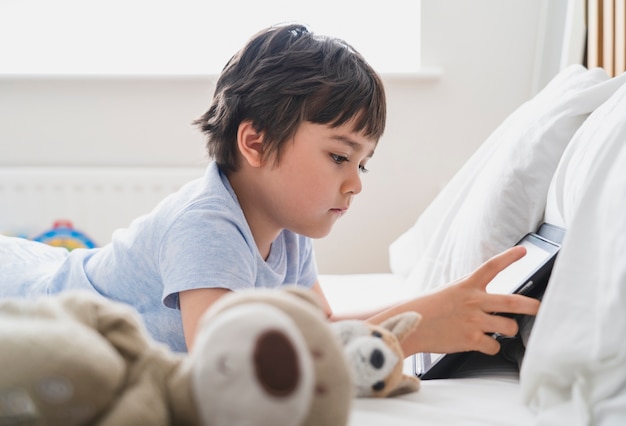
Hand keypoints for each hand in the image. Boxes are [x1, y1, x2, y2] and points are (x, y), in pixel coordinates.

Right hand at [370, 246, 540, 355]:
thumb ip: (472, 291)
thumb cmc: (430, 308)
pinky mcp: (470, 340)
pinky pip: (494, 346)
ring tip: (503, 330)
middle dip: (532, 306)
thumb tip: (493, 299)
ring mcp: (473, 321)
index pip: (492, 267)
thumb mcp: (451, 291)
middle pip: (513, 302)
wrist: (410, 324)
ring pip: (509, 327)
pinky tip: (482, 343)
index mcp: (467, 285)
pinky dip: (491, 347)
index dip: (509, 257)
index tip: (523, 251)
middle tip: (541, 308)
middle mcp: (473, 301)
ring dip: (510, 330)